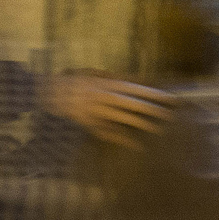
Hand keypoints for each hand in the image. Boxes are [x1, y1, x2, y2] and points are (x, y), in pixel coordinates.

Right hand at [41, 74, 170, 147]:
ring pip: (125, 119)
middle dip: (153, 110)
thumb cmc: (74, 81)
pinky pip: (110, 133)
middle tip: (170, 115)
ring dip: (143, 125)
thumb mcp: (94, 73)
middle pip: (133, 104)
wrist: (48, 93)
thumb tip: (138, 80)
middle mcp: (104, 97)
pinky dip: (124, 140)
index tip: (169, 98)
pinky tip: (137, 146)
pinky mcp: (92, 124)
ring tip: (159, 130)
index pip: (135, 89)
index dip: (153, 94)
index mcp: (106, 84)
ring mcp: (98, 111)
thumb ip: (115, 77)